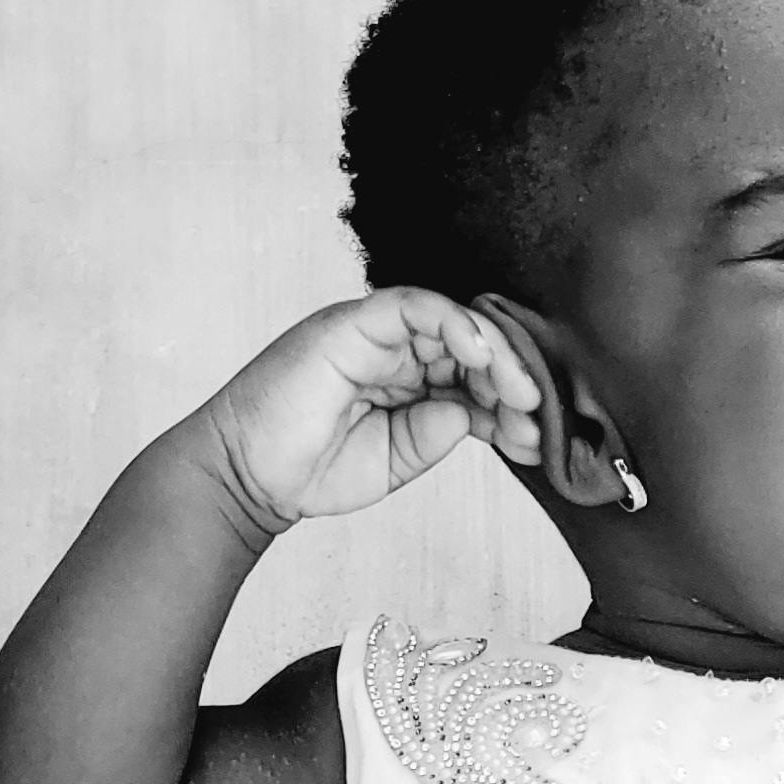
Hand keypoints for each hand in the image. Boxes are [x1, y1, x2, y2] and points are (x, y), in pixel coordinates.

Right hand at [190, 288, 542, 537]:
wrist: (250, 477)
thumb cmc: (312, 468)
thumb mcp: (398, 459)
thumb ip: (438, 432)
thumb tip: (476, 411)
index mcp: (408, 381)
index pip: (473, 376)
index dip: (508, 401)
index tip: (534, 436)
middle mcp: (395, 351)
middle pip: (471, 346)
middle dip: (511, 378)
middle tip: (534, 414)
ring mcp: (374, 334)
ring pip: (452, 322)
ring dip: (493, 354)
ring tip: (516, 393)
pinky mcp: (353, 322)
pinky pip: (413, 306)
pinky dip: (453, 324)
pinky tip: (479, 357)